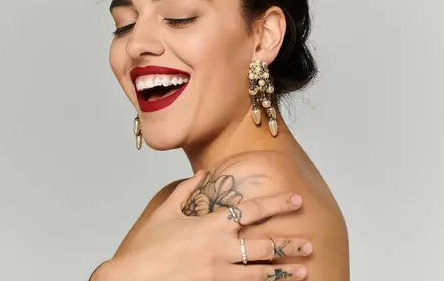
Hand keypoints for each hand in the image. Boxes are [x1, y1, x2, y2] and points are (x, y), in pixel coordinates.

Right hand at [106, 170, 311, 280]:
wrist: (134, 278)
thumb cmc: (147, 245)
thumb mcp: (165, 211)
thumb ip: (186, 190)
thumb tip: (201, 173)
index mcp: (211, 225)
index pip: (252, 210)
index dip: (277, 204)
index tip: (295, 200)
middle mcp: (221, 248)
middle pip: (264, 243)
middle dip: (289, 243)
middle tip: (308, 242)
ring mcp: (220, 272)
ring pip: (261, 270)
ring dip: (284, 269)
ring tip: (304, 270)